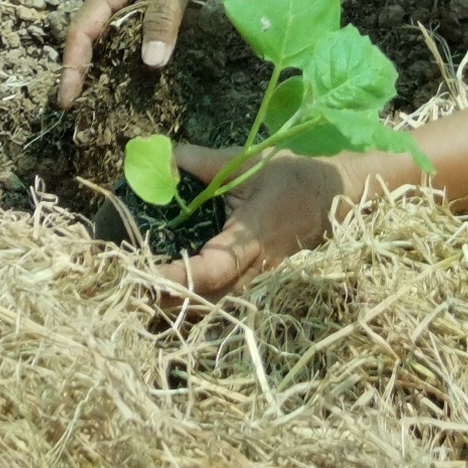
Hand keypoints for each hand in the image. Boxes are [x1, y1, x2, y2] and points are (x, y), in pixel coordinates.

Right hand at [58, 0, 230, 106]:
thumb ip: (163, 18)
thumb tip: (150, 63)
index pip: (82, 33)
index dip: (72, 68)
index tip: (66, 102)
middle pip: (96, 43)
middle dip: (89, 78)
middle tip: (89, 119)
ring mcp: (139, 4)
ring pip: (121, 44)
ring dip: (118, 72)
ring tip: (117, 111)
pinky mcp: (161, 8)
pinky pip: (147, 39)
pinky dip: (145, 60)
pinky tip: (152, 84)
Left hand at [162, 145, 346, 299]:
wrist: (334, 197)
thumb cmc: (290, 176)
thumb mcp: (247, 161)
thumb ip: (201, 161)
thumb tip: (161, 158)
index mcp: (253, 235)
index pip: (215, 267)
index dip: (181, 277)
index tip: (148, 277)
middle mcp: (258, 268)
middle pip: (210, 301)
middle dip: (172, 299)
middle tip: (133, 285)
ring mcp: (262, 283)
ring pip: (218, 309)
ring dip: (183, 306)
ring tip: (147, 290)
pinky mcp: (262, 286)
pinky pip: (227, 304)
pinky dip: (200, 304)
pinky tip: (175, 292)